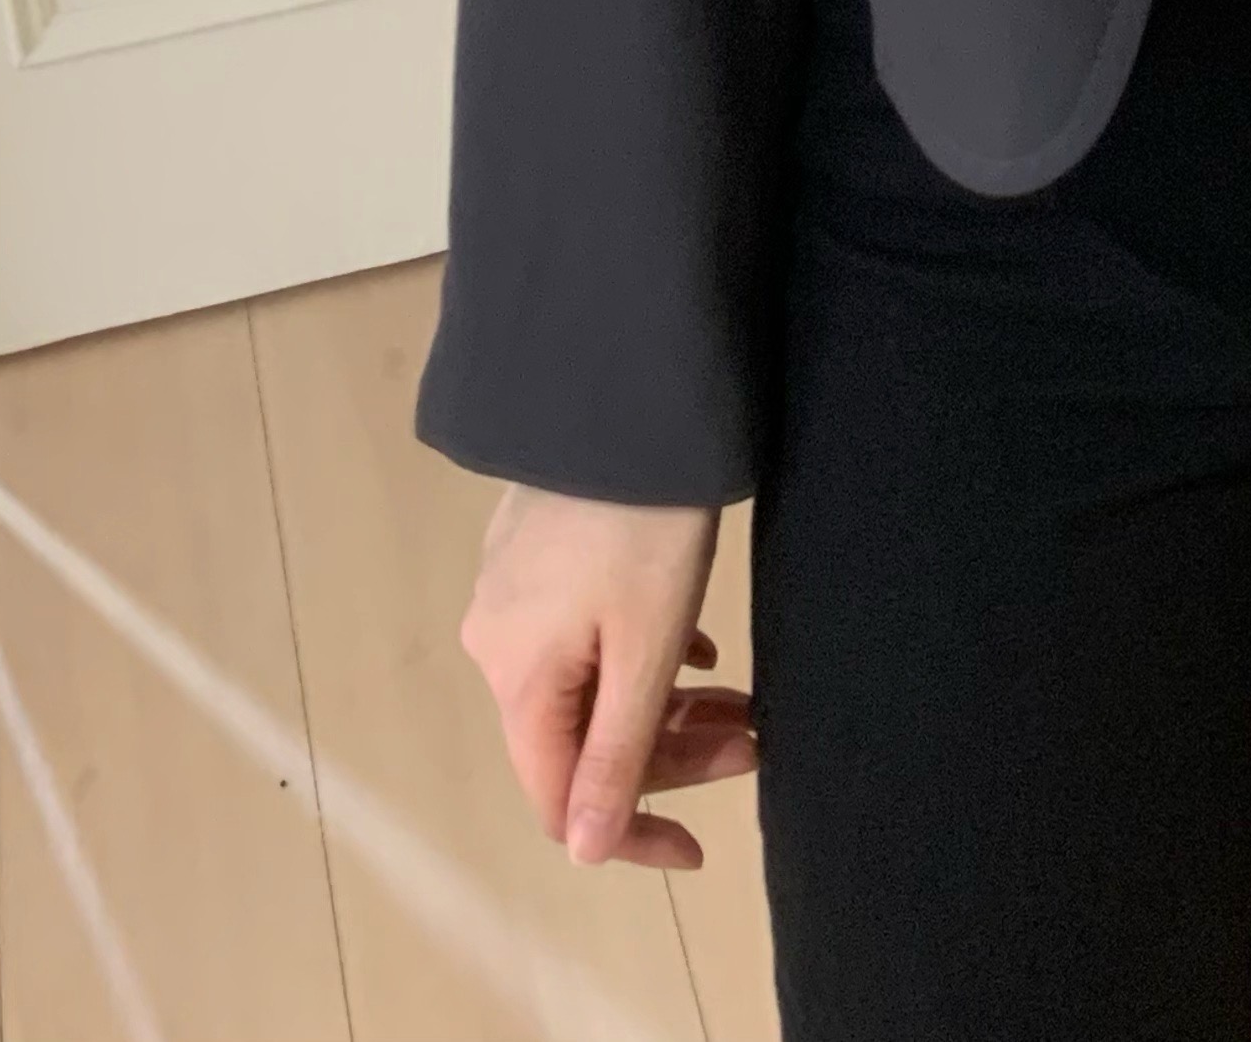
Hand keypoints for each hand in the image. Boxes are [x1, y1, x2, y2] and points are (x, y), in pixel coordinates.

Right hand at [460, 485, 756, 869]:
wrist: (629, 399)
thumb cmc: (643, 528)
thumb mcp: (644, 650)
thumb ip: (614, 754)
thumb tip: (584, 851)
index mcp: (517, 679)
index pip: (561, 800)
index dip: (631, 831)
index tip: (701, 844)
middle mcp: (497, 643)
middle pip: (581, 739)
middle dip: (672, 754)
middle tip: (754, 738)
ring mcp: (511, 592)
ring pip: (590, 684)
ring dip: (667, 703)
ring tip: (742, 696)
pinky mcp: (536, 551)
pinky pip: (587, 636)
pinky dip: (645, 656)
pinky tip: (701, 643)